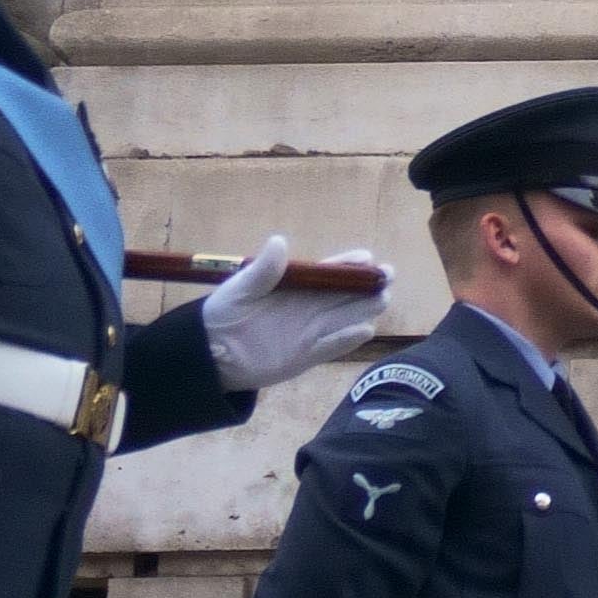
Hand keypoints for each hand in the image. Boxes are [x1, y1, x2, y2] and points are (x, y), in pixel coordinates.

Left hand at [202, 234, 391, 389]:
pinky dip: (349, 339)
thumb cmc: (226, 312)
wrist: (211, 351)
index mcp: (299, 286)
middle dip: (369, 285)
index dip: (350, 264)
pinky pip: (334, 346)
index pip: (331, 272)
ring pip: (348, 317)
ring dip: (366, 308)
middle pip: (348, 294)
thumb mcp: (241, 288)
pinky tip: (365, 330)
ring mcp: (313, 331)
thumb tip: (279, 241)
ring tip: (381, 299)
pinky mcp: (308, 355)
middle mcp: (312, 307)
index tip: (367, 258)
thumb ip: (264, 270)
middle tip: (385, 278)